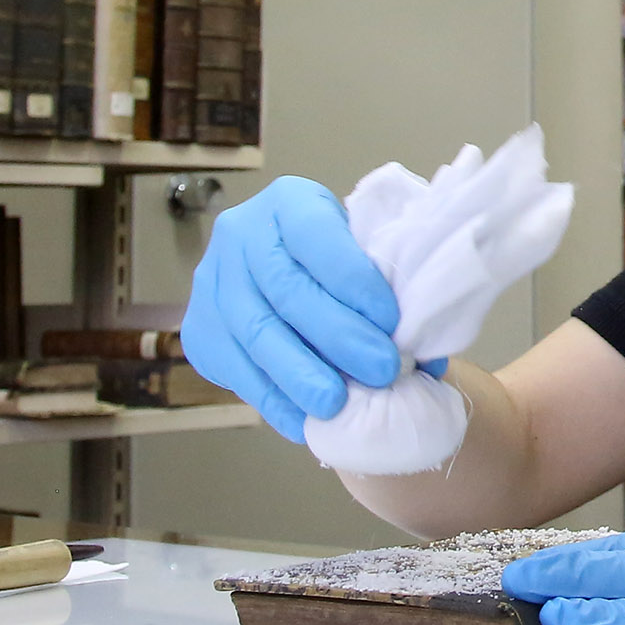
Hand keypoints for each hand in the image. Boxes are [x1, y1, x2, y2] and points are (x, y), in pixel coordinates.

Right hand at [181, 176, 403, 442]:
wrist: (278, 268)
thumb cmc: (337, 260)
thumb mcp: (363, 246)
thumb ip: (390, 283)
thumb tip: (424, 351)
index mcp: (288, 203)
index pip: (317, 236)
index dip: (354, 280)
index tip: (391, 321)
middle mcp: (240, 236)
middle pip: (286, 291)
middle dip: (337, 336)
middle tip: (381, 370)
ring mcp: (213, 284)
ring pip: (256, 334)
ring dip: (301, 376)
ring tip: (339, 404)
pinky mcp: (200, 331)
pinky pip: (237, 371)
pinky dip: (273, 400)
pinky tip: (304, 421)